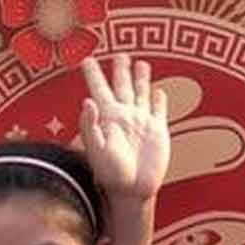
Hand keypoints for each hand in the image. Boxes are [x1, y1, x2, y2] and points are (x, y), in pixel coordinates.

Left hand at [80, 53, 169, 201]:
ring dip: (141, 79)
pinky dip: (159, 100)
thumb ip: (90, 125)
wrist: (133, 191)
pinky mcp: (158, 131)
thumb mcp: (96, 149)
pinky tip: (158, 92)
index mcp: (108, 117)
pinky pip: (159, 111)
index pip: (99, 88)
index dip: (93, 74)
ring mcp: (141, 122)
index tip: (86, 58)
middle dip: (120, 69)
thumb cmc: (111, 174)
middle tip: (119, 53)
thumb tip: (87, 101)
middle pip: (122, 85)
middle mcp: (124, 116)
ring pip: (141, 93)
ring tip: (141, 63)